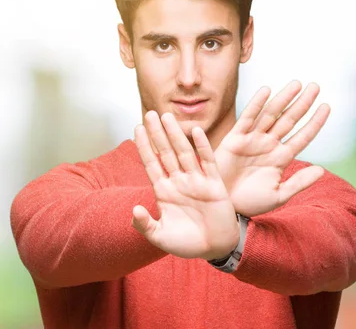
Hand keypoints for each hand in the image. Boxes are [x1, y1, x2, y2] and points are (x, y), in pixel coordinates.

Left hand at [132, 111, 238, 259]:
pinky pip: (208, 162)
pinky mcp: (214, 184)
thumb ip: (146, 225)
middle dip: (157, 133)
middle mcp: (179, 182)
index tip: (136, 128)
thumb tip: (134, 211)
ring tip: (167, 117)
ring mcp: (197, 181)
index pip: (151, 163)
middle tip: (149, 113)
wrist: (216, 248)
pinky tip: (197, 132)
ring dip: (175, 135)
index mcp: (164, 192)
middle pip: (166, 152)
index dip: (144, 146)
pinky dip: (202, 147)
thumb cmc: (188, 244)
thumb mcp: (161, 237)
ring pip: (184, 152)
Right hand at [215, 81, 330, 216]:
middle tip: (315, 86)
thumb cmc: (250, 203)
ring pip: (271, 114)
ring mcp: (253, 140)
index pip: (303, 136)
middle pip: (289, 119)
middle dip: (302, 103)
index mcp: (282, 158)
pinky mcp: (235, 138)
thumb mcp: (278, 195)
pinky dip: (256, 104)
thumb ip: (299, 183)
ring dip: (284, 99)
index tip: (327, 106)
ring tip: (297, 84)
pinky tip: (267, 90)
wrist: (224, 206)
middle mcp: (269, 145)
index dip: (315, 122)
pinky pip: (247, 118)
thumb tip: (322, 170)